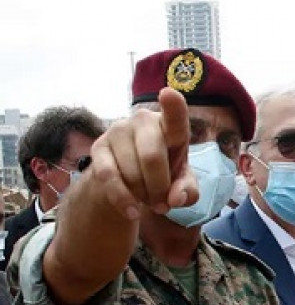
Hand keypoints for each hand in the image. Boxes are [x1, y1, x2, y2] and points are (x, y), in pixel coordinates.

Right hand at [86, 87, 197, 219]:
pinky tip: (132, 212)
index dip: (173, 106)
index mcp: (170, 126)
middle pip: (152, 157)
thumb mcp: (182, 184)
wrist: (128, 180)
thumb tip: (175, 198)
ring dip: (143, 195)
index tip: (169, 93)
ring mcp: (118, 130)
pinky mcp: (97, 147)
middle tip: (163, 203)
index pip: (175, 116)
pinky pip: (109, 177)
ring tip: (148, 199)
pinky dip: (123, 199)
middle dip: (159, 188)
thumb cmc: (164, 174)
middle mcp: (143, 121)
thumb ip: (187, 192)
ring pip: (131, 172)